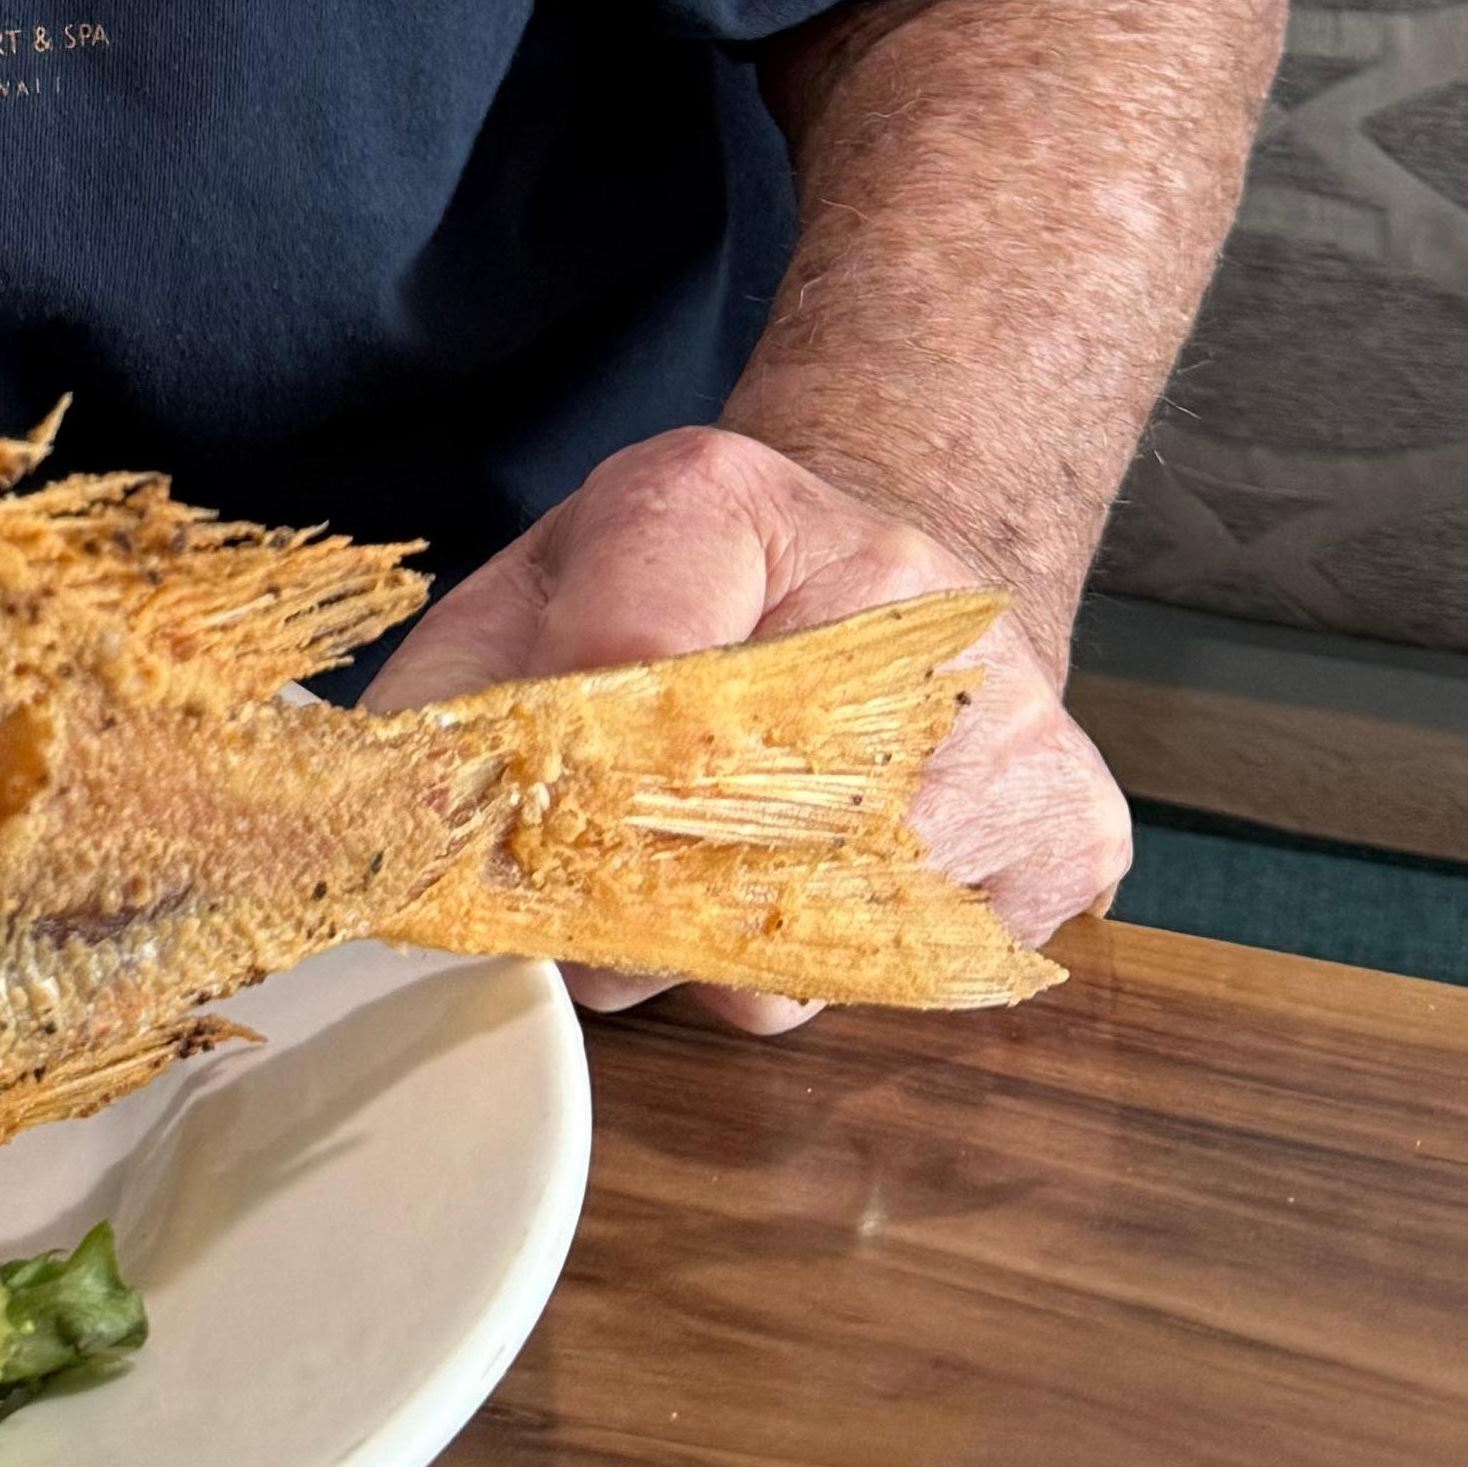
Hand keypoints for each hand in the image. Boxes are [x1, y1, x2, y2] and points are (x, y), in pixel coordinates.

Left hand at [368, 422, 1131, 1032]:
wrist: (896, 551)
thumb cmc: (690, 586)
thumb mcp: (544, 578)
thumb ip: (453, 689)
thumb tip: (393, 824)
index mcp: (717, 496)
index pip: (624, 660)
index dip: (549, 794)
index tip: (502, 860)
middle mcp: (895, 587)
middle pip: (728, 831)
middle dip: (626, 905)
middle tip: (589, 909)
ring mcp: (1009, 715)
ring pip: (825, 934)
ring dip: (735, 950)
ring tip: (721, 873)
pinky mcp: (1074, 827)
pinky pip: (926, 969)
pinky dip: (853, 958)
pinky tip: (838, 873)